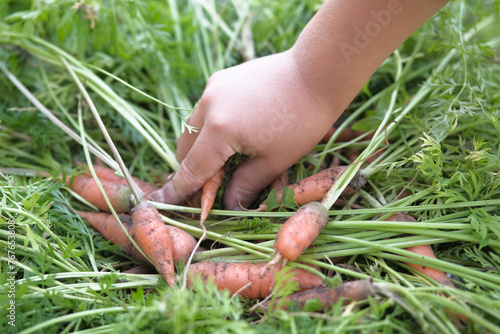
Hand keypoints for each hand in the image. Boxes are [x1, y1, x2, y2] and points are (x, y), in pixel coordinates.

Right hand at [152, 50, 342, 209]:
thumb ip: (245, 184)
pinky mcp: (220, 78)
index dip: (178, 190)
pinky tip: (231, 133)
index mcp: (220, 130)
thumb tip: (228, 204)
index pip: (192, 168)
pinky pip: (205, 109)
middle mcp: (208, 105)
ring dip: (199, 147)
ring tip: (222, 160)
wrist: (317, 72)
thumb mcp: (275, 160)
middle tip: (208, 186)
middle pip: (185, 146)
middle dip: (190, 168)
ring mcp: (212, 87)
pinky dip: (209, 127)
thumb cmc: (302, 121)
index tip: (163, 203)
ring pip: (192, 126)